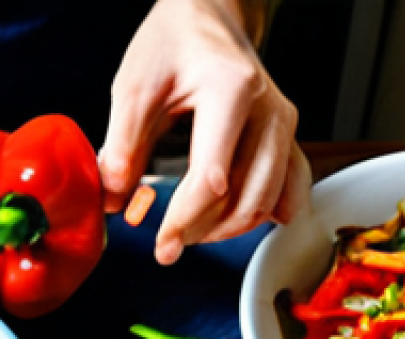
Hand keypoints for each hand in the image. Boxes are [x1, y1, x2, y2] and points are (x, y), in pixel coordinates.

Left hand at [99, 0, 310, 263]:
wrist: (208, 17)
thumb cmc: (173, 46)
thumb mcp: (134, 85)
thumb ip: (122, 144)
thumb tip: (114, 199)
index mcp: (230, 91)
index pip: (212, 179)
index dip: (184, 222)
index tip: (162, 248)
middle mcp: (268, 110)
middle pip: (245, 198)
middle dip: (205, 231)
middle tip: (170, 244)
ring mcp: (283, 126)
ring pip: (267, 201)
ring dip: (229, 230)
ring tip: (193, 232)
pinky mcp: (287, 139)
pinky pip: (290, 190)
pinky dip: (264, 217)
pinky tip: (236, 224)